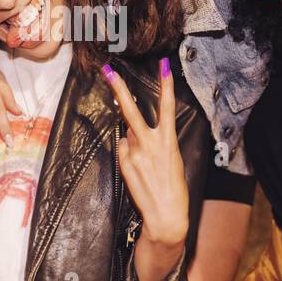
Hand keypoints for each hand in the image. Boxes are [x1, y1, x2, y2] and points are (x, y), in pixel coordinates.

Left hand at [100, 58, 188, 247]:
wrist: (165, 215)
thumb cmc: (174, 189)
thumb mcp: (171, 160)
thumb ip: (154, 142)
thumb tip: (133, 133)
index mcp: (168, 141)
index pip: (167, 107)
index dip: (166, 85)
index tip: (164, 65)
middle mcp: (149, 144)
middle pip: (131, 111)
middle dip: (119, 89)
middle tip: (107, 70)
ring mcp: (134, 154)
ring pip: (127, 135)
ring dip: (133, 140)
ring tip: (145, 162)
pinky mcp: (124, 164)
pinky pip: (123, 150)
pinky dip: (128, 154)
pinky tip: (137, 170)